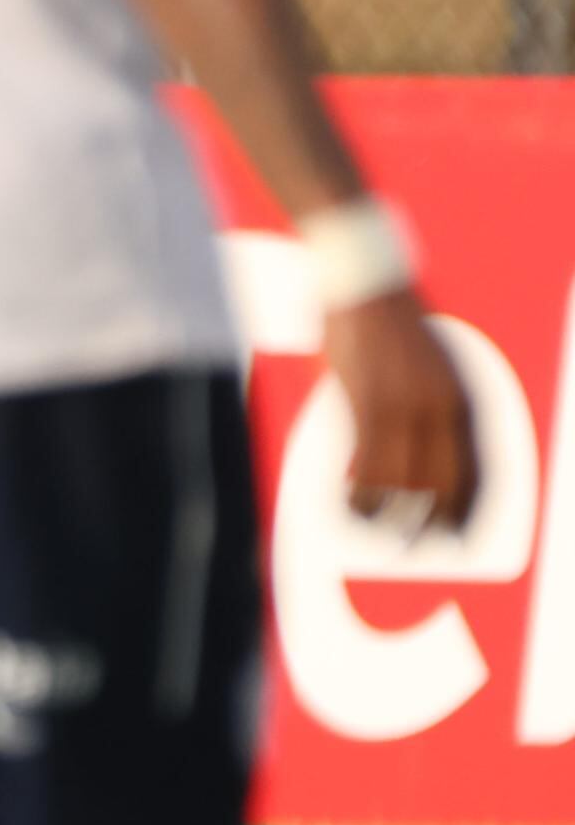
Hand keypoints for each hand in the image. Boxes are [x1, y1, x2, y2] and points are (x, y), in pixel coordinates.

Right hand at [323, 288, 479, 532]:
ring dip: (385, 514)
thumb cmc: (385, 319)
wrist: (362, 278)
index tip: (458, 535)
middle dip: (429, 521)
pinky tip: (348, 505)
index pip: (476, 468)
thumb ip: (426, 405)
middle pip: (442, 482)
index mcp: (459, 395)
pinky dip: (357, 491)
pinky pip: (364, 461)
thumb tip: (409, 451)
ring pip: (401, 479)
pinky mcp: (365, 399)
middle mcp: (439, 403)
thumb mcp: (424, 365)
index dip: (468, 508)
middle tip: (414, 546)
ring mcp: (402, 402)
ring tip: (369, 531)